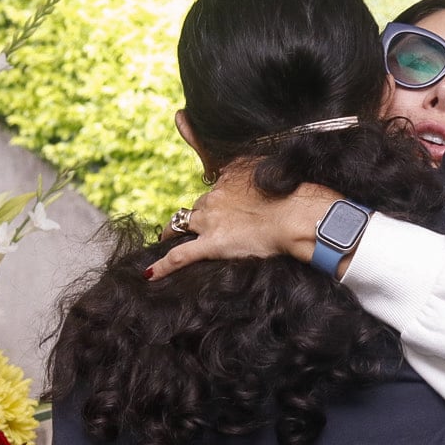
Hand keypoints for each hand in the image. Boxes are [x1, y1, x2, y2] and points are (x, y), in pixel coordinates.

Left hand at [147, 171, 341, 280]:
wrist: (295, 215)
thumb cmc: (292, 193)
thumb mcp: (272, 171)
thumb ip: (254, 172)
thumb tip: (246, 177)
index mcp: (228, 179)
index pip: (214, 187)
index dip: (214, 199)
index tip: (216, 205)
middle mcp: (214, 197)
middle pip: (197, 208)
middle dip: (197, 218)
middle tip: (203, 228)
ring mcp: (210, 222)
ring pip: (181, 226)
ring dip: (174, 232)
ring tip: (167, 239)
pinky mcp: (211, 245)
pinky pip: (179, 256)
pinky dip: (162, 265)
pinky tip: (150, 274)